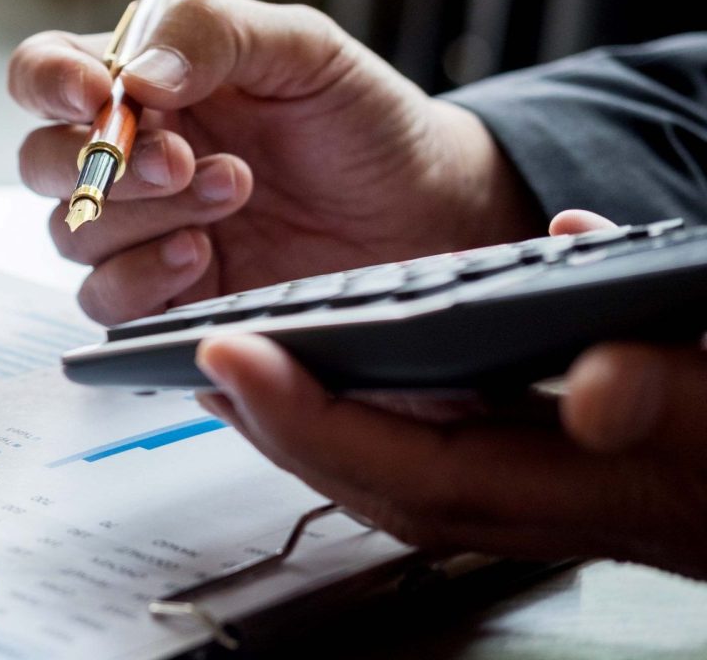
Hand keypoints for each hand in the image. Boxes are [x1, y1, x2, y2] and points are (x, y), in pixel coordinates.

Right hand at [10, 0, 543, 323]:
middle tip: (182, 158)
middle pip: (42, 162)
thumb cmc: (365, 124)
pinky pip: (104, 301)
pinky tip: (204, 257)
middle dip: (100, 162)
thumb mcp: (305, 49)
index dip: (49, 82)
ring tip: (232, 194)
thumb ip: (215, 35)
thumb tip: (135, 77)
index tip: (98, 94)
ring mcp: (144, 232)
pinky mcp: (167, 299)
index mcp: (145, 85)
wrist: (429, 214)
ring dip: (142, 216)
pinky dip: (142, 278)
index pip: (44, 74)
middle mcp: (131, 158)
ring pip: (72, 233)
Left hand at [192, 210, 706, 579]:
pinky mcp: (533, 472)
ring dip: (305, 426)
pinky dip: (360, 421)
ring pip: (387, 470)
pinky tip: (328, 384)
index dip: (307, 416)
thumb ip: (666, 396)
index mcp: (571, 491)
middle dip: (277, 426)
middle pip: (372, 477)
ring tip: (237, 378)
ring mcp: (528, 495)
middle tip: (203, 365)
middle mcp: (532, 506)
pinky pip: (419, 455)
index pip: (406, 465)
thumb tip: (593, 392)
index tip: (231, 358)